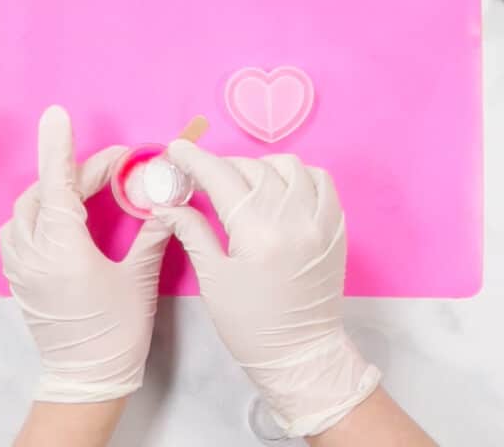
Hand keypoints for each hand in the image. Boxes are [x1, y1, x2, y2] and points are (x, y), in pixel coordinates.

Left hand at [0, 106, 170, 403]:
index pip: (58, 182)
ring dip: (52, 190)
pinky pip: (18, 232)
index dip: (60, 145)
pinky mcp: (19, 279)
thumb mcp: (140, 279)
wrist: (86, 378)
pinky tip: (60, 218)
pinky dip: (37, 213)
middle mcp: (33, 252)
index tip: (59, 115)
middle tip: (115, 168)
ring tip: (85, 188)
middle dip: (76, 170)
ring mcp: (21, 266)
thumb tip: (166, 204)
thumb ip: (151, 234)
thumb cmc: (117, 332)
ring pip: (26, 210)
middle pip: (45, 191)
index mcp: (63, 247)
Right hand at [155, 140, 380, 436]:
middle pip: (252, 169)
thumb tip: (167, 204)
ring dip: (260, 167)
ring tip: (243, 183)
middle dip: (222, 167)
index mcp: (257, 233)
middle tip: (203, 178)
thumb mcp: (213, 280)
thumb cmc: (250, 324)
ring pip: (289, 167)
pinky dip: (298, 176)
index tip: (177, 149)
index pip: (222, 178)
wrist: (301, 355)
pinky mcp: (336, 228)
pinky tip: (281, 188)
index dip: (196, 160)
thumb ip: (193, 232)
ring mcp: (320, 221)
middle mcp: (293, 219)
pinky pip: (321, 182)